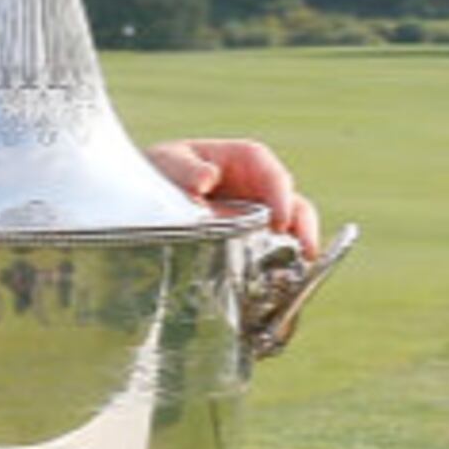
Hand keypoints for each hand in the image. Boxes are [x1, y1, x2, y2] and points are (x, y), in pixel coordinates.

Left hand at [149, 137, 321, 258]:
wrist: (142, 200)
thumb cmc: (161, 171)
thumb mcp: (168, 163)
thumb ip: (185, 168)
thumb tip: (206, 178)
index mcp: (244, 162)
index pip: (271, 174)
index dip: (281, 195)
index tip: (280, 221)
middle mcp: (257, 189)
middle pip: (291, 203)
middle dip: (303, 226)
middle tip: (306, 250)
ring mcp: (256, 217)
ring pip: (289, 231)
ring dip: (297, 250)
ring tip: (300, 273)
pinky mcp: (249, 243)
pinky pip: (270, 253)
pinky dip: (278, 268)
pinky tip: (277, 286)